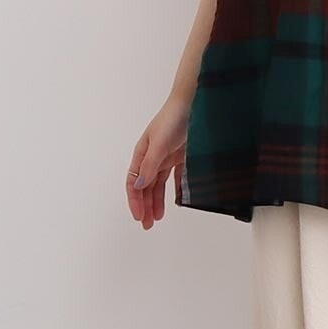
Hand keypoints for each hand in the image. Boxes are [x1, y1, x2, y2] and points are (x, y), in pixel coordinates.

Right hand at [126, 98, 190, 229]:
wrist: (193, 103)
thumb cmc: (172, 119)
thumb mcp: (158, 143)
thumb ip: (150, 165)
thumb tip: (139, 185)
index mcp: (142, 154)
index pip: (134, 182)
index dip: (135, 200)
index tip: (139, 216)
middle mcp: (152, 157)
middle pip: (145, 187)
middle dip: (144, 206)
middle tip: (147, 225)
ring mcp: (167, 157)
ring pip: (158, 185)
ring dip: (156, 202)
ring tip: (157, 218)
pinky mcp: (182, 157)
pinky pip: (176, 177)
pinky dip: (175, 190)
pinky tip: (177, 201)